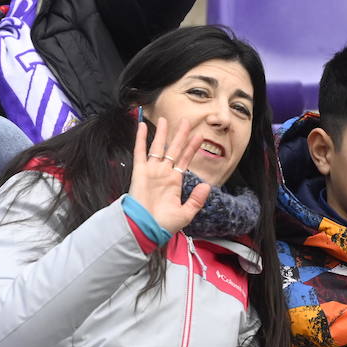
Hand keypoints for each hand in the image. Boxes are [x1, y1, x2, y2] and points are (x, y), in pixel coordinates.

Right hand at [128, 117, 209, 234]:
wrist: (145, 229)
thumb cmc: (163, 224)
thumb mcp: (186, 214)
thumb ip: (196, 200)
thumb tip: (207, 185)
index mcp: (174, 182)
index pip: (185, 160)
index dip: (192, 148)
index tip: (199, 136)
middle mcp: (163, 174)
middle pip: (173, 149)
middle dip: (180, 135)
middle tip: (186, 121)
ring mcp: (151, 172)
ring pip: (158, 147)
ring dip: (161, 133)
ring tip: (165, 118)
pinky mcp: (140, 172)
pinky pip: (140, 152)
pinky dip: (141, 139)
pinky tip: (142, 126)